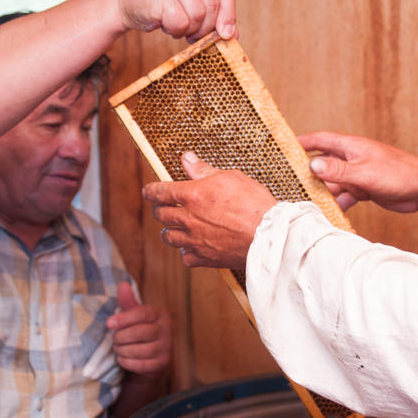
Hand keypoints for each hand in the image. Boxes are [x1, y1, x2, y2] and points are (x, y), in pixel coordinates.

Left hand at [107, 281, 171, 375]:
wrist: (151, 357)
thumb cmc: (139, 331)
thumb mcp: (134, 315)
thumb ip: (128, 301)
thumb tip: (123, 284)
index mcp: (160, 314)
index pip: (143, 313)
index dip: (124, 318)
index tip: (109, 323)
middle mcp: (167, 330)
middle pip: (141, 332)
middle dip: (122, 336)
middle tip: (114, 338)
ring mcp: (166, 348)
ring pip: (140, 350)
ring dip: (123, 350)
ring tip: (117, 348)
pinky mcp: (162, 363)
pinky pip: (140, 364)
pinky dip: (127, 362)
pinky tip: (122, 358)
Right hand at [114, 0, 236, 42]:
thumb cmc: (161, 0)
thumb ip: (213, 11)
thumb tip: (234, 34)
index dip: (229, 14)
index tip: (228, 34)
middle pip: (213, 5)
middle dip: (206, 27)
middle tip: (194, 34)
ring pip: (199, 15)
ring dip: (189, 30)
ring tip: (176, 24)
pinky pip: (181, 23)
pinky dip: (175, 30)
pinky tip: (165, 23)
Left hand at [142, 152, 276, 268]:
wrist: (269, 236)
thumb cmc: (254, 204)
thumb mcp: (231, 178)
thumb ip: (204, 171)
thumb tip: (187, 159)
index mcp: (192, 196)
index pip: (159, 192)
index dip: (150, 191)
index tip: (148, 191)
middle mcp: (188, 219)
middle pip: (161, 215)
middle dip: (160, 209)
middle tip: (164, 206)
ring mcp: (195, 240)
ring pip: (168, 237)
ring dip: (169, 230)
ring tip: (175, 226)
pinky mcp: (205, 258)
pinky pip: (185, 257)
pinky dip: (186, 251)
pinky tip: (192, 246)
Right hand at [298, 131, 417, 213]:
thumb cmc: (398, 174)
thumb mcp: (365, 173)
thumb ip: (338, 170)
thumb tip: (313, 164)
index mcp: (351, 147)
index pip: (321, 140)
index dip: (302, 143)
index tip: (284, 148)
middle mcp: (352, 158)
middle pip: (323, 164)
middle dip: (308, 174)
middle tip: (290, 184)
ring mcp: (358, 174)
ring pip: (333, 183)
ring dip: (323, 193)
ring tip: (308, 203)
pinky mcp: (364, 188)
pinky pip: (345, 195)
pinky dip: (338, 203)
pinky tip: (331, 212)